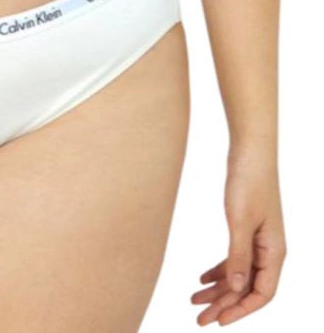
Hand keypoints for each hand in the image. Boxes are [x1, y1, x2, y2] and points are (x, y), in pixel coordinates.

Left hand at [192, 154, 285, 325]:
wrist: (250, 152)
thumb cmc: (248, 182)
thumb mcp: (240, 221)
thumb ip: (238, 255)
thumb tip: (235, 289)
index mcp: (275, 252)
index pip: (262, 294)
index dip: (240, 310)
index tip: (218, 321)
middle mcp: (270, 250)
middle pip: (247, 288)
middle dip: (224, 305)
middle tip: (198, 319)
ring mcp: (259, 240)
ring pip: (239, 274)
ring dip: (218, 288)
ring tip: (194, 301)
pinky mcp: (247, 228)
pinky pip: (235, 258)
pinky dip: (219, 269)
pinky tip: (202, 277)